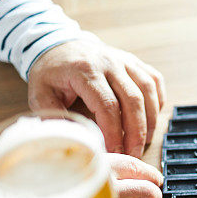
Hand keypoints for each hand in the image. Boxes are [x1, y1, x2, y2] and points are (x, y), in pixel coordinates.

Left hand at [28, 40, 166, 157]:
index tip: (114, 151)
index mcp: (85, 70)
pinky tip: (150, 120)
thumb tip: (74, 141)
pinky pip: (155, 81)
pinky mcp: (134, 62)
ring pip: (148, 91)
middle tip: (133, 153)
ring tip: (144, 142)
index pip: (107, 105)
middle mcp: (109, 62)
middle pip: (133, 100)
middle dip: (136, 132)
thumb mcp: (40, 94)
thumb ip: (54, 117)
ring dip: (150, 120)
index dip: (114, 132)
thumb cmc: (51, 72)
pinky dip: (157, 102)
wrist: (58, 44)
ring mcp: (124, 60)